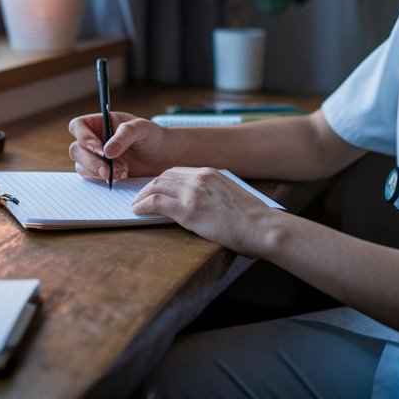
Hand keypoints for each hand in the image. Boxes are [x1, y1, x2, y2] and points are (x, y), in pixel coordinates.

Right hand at [68, 111, 171, 181]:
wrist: (160, 155)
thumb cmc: (151, 135)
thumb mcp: (141, 128)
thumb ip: (124, 135)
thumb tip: (106, 151)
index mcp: (99, 122)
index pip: (78, 126)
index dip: (83, 137)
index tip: (99, 149)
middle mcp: (93, 139)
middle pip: (76, 149)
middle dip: (91, 161)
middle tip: (108, 170)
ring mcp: (95, 156)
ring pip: (81, 165)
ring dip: (99, 171)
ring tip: (124, 171)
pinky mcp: (100, 171)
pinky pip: (91, 176)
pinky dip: (104, 178)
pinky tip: (123, 175)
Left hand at [130, 167, 279, 256]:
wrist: (263, 227)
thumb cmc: (254, 219)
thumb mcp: (232, 197)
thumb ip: (215, 195)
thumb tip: (203, 205)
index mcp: (211, 173)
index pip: (177, 171)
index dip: (162, 180)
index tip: (154, 189)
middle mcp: (200, 178)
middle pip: (164, 177)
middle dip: (149, 186)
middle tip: (140, 197)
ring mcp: (193, 193)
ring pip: (156, 187)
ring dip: (142, 196)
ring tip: (135, 205)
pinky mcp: (189, 211)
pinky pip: (156, 203)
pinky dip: (143, 206)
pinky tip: (137, 211)